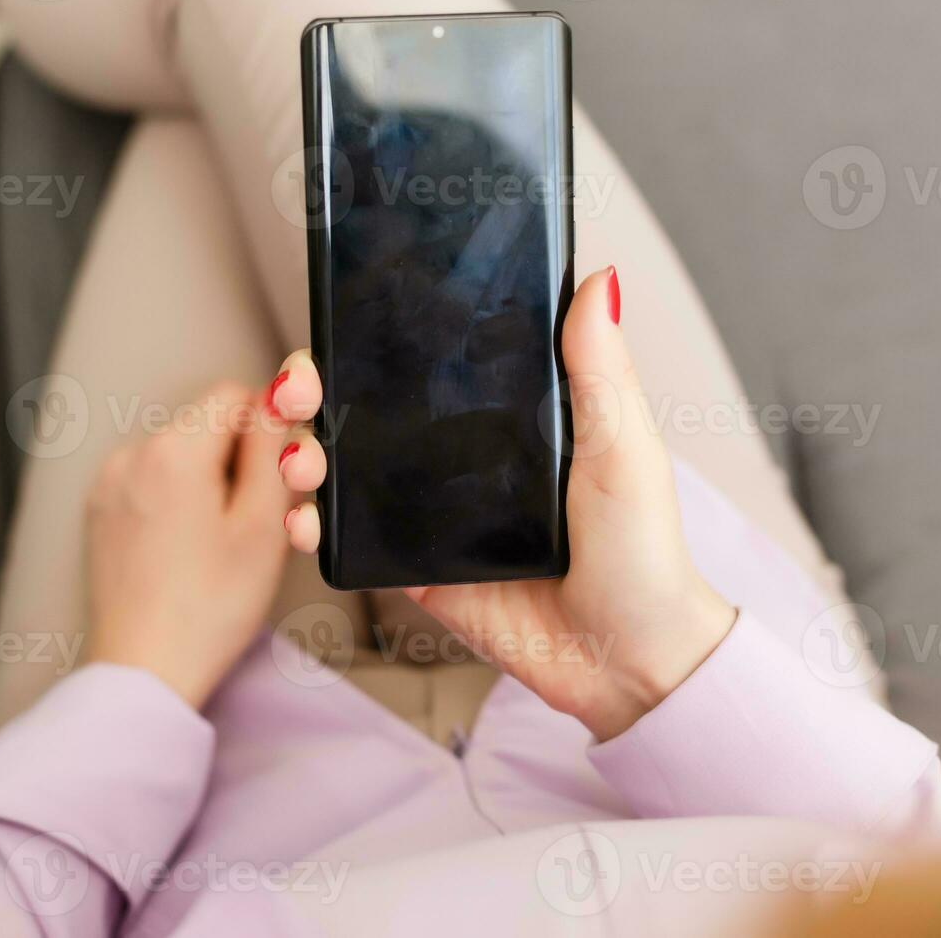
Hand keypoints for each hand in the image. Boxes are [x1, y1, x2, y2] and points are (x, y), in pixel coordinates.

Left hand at [85, 383, 292, 706]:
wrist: (145, 670)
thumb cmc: (209, 609)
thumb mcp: (264, 524)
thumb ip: (274, 448)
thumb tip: (279, 394)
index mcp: (173, 450)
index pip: (236, 395)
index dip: (266, 434)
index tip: (273, 481)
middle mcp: (131, 455)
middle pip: (206, 426)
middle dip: (237, 462)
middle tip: (250, 525)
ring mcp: (108, 484)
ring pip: (179, 455)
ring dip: (207, 483)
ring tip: (216, 546)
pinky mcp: (99, 512)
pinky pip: (151, 483)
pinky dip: (175, 504)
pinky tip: (186, 552)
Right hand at [269, 267, 736, 740]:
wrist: (629, 661)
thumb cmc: (642, 553)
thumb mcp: (624, 450)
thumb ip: (600, 369)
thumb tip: (600, 280)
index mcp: (503, 412)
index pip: (422, 358)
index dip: (369, 338)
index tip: (337, 325)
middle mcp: (456, 453)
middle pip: (361, 406)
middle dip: (310, 391)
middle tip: (297, 393)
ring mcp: (430, 511)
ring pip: (341, 468)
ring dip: (300, 456)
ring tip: (300, 466)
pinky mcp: (414, 568)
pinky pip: (349, 542)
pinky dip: (313, 528)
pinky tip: (306, 523)